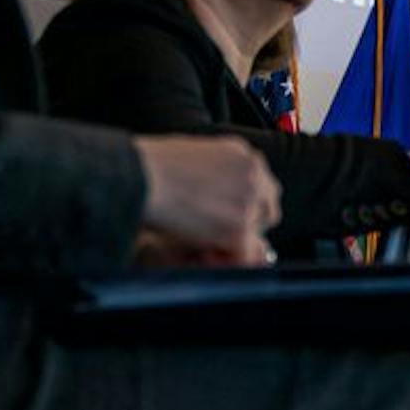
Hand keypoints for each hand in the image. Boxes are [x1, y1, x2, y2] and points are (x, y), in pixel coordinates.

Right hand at [136, 134, 281, 264]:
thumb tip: (219, 193)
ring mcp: (249, 200)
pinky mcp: (239, 226)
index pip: (262, 184)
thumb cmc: (152, 165)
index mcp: (243, 154)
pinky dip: (231, 255)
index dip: (247, 202)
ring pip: (259, 229)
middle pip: (268, 205)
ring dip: (238, 237)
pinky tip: (209, 251)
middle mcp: (254, 174)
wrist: (141, 177)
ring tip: (207, 238)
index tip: (231, 213)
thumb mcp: (197, 155)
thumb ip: (219, 172)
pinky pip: (247, 251)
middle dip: (249, 219)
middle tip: (221, 230)